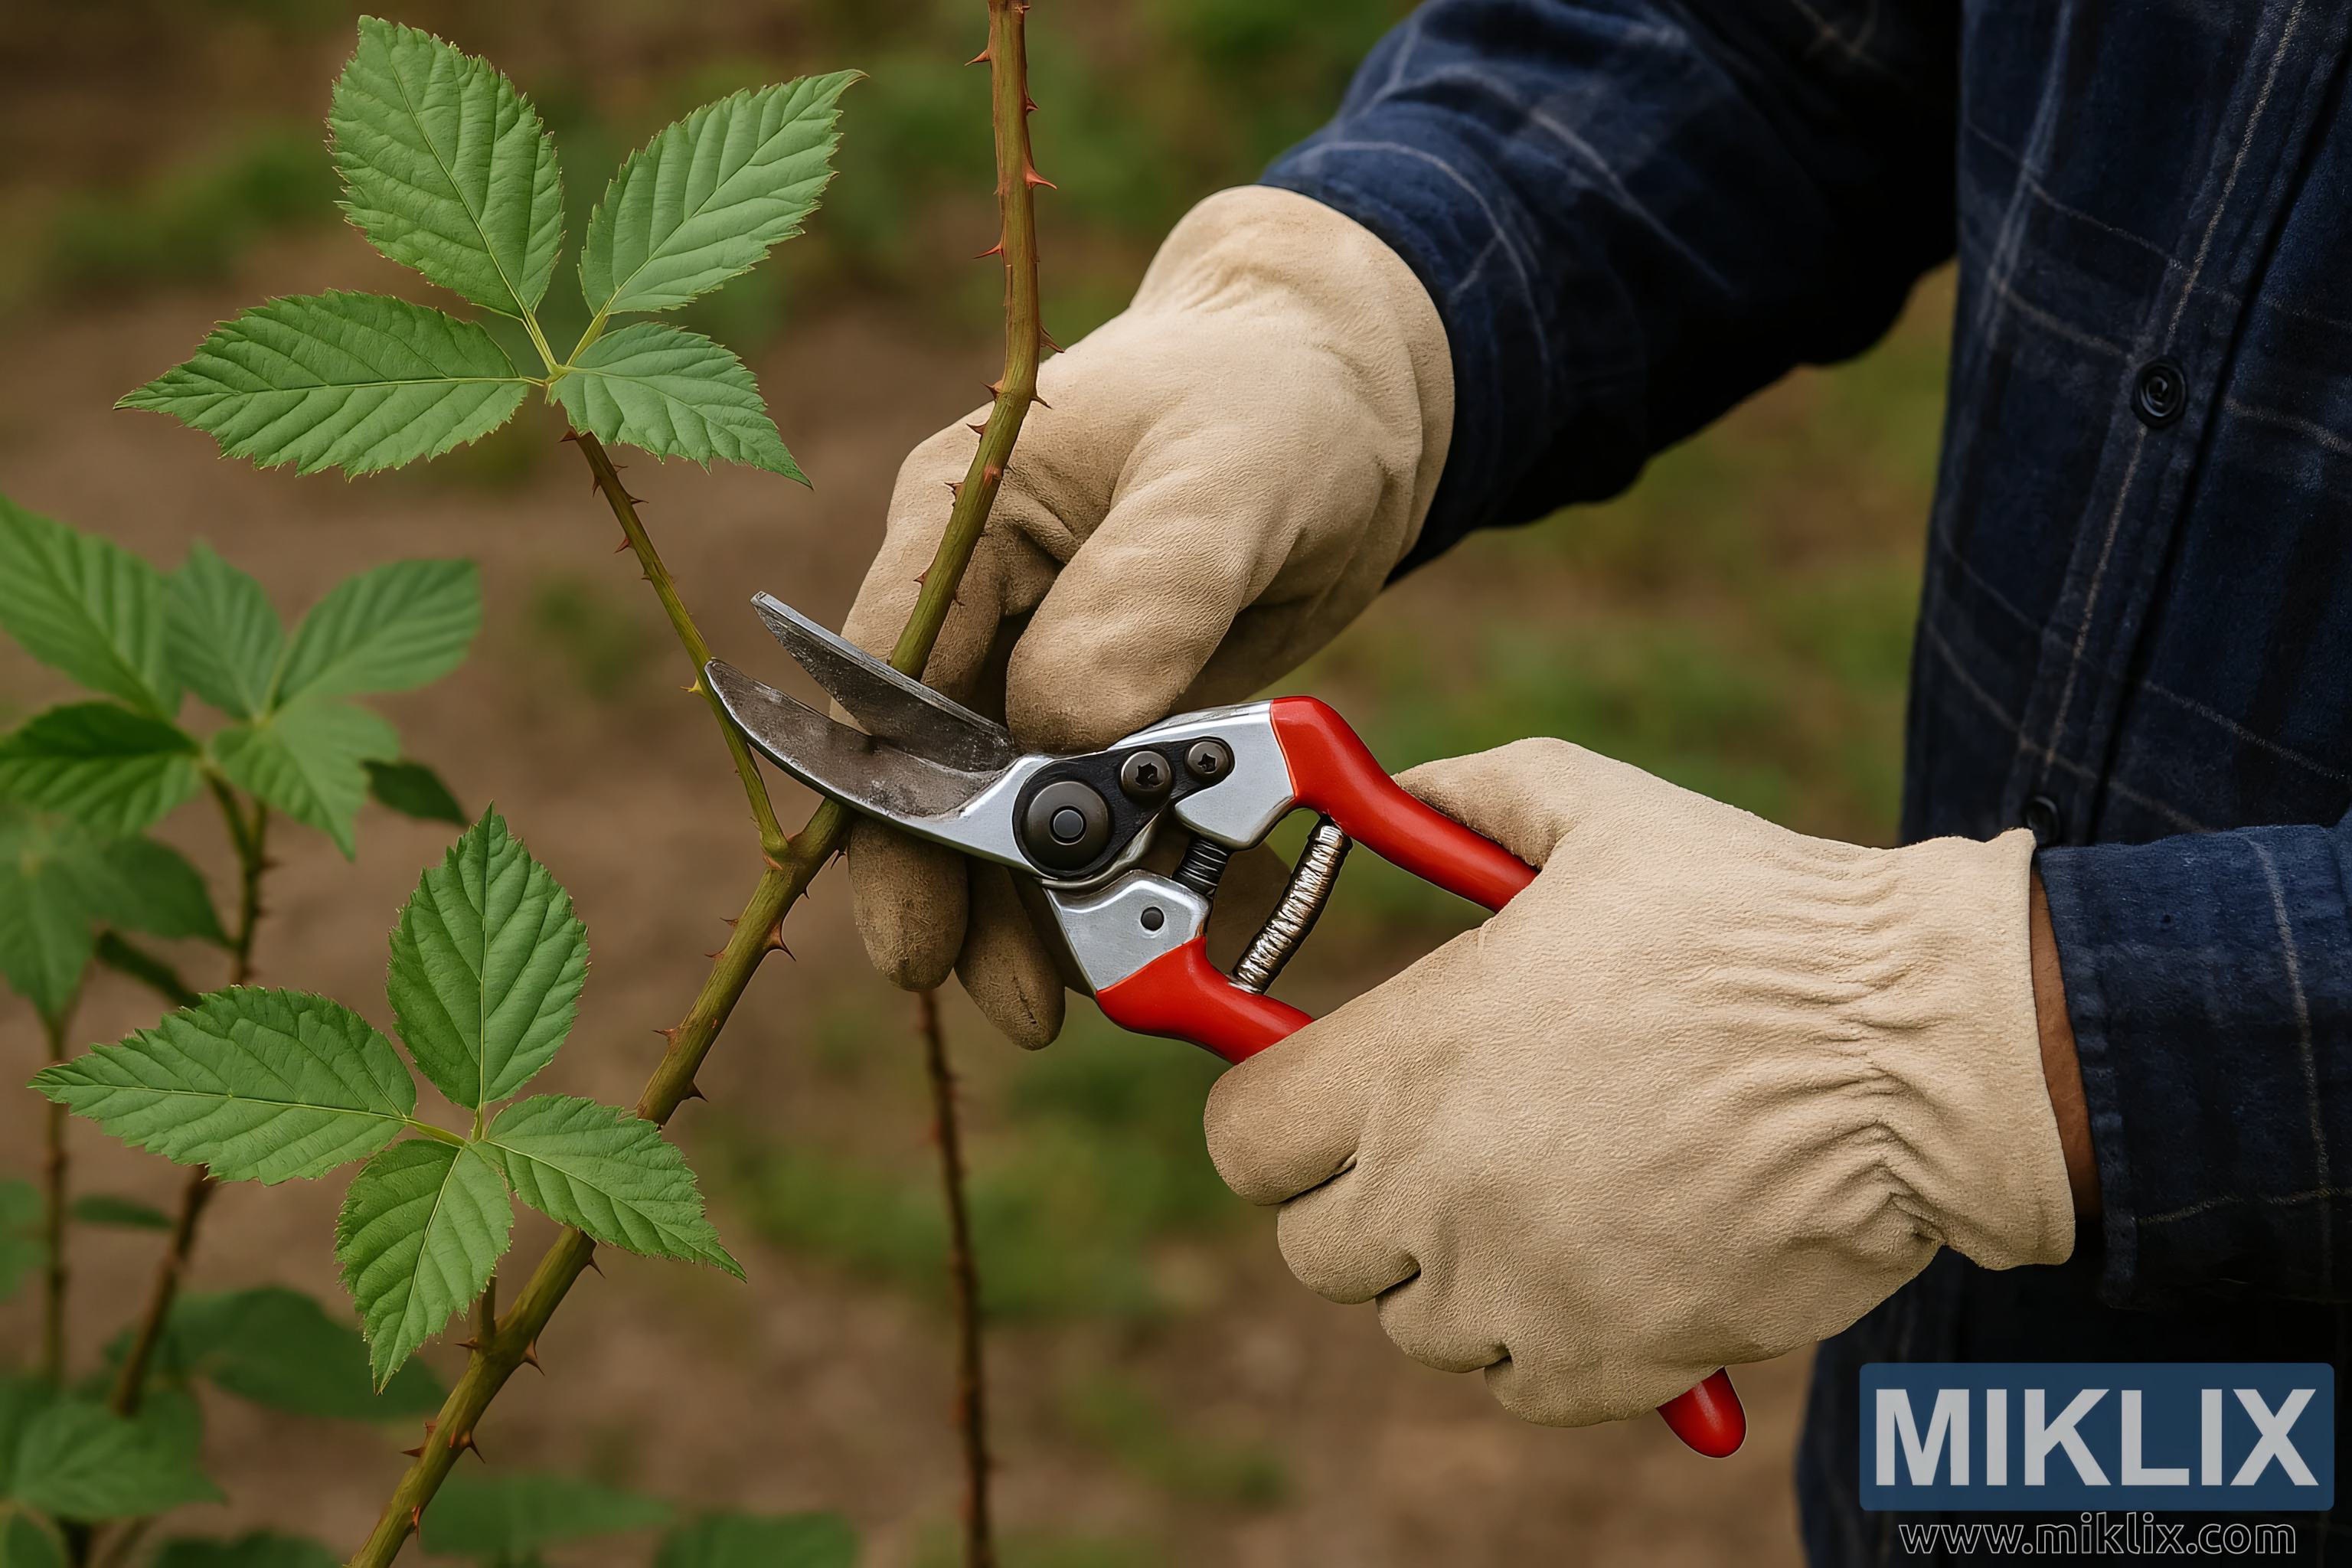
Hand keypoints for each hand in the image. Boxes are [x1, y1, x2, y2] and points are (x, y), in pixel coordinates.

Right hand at [840, 185, 1452, 1044]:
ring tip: (1089, 999)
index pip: (886, 686)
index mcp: (963, 522)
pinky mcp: (1120, 714)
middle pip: (937, 780)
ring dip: (1049, 913)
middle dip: (962, 898)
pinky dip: (1146, 879)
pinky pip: (1111, 819)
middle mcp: (983, 605)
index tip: (915, 923)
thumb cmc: (1277, 401)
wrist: (1354, 393)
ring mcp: (1047, 666)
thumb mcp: (1226, 477)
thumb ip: (1148, 592)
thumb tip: (1065, 726)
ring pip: (1019, 819)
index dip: (890, 815)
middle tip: (1014, 1006)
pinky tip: (1197, 931)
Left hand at [1204, 740, 2077, 1426]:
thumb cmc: (1762, 926)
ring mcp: (1522, 1289)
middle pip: (1313, 1246)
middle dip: (1358, 1195)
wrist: (1922, 1052)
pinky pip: (1516, 1382)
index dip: (1275, 1112)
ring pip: (1413, 1320)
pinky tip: (1600, 1259)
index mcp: (1415, 1057)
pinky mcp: (1610, 1361)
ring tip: (1541, 1189)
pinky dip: (1542, 1338)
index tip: (1316, 1096)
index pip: (1245, 1138)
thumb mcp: (1599, 811)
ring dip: (1451, 1269)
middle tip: (1437, 1142)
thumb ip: (1470, 794)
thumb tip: (1400, 786)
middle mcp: (1443, 1187)